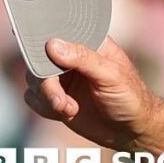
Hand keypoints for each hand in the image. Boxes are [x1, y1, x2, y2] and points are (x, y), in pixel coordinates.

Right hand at [24, 36, 158, 151]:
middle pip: (40, 60)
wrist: (130, 130)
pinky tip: (68, 113)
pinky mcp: (57, 97)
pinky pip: (33, 98)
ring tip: (69, 109)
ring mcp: (63, 78)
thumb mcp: (111, 75)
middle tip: (59, 100)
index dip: (44, 42)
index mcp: (90, 43)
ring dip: (47, 98)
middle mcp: (73, 58)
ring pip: (34, 80)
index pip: (60, 33)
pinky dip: (45, 108)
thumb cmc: (130, 96)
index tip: (39, 57)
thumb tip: (52, 45)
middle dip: (46, 83)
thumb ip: (83, 59)